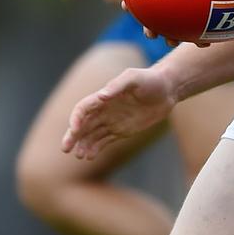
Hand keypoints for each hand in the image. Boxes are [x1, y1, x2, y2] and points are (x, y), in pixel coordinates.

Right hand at [61, 66, 175, 159]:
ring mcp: (112, 121)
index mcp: (103, 97)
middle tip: (65, 148)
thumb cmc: (150, 80)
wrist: (167, 90)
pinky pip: (104, 141)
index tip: (74, 130)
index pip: (83, 109)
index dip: (76, 119)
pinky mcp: (121, 130)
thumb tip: (101, 96)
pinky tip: (89, 156)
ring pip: (91, 135)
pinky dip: (95, 149)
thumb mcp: (134, 78)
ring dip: (83, 145)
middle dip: (72, 136)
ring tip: (79, 155)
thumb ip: (117, 85)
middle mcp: (104, 110)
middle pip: (83, 125)